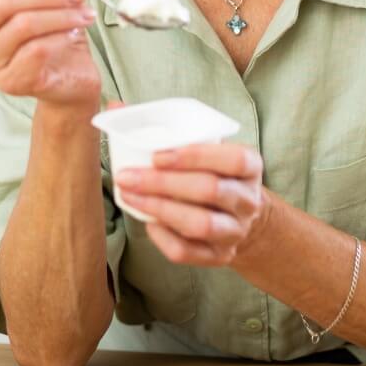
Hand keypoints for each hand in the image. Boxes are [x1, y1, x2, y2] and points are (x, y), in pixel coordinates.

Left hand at [115, 143, 268, 266]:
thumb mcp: (205, 148)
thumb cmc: (213, 173)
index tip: (156, 155)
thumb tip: (116, 108)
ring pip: (201, 224)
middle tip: (127, 176)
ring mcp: (236, 231)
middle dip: (163, 183)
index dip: (195, 156)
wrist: (240, 218)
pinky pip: (190, 252)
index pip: (232, 158)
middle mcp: (247, 199)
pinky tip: (148, 223)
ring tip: (130, 197)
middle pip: (210, 190)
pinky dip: (164, 238)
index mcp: (249, 165)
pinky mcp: (220, 257)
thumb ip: (165, 128)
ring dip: (160, 209)